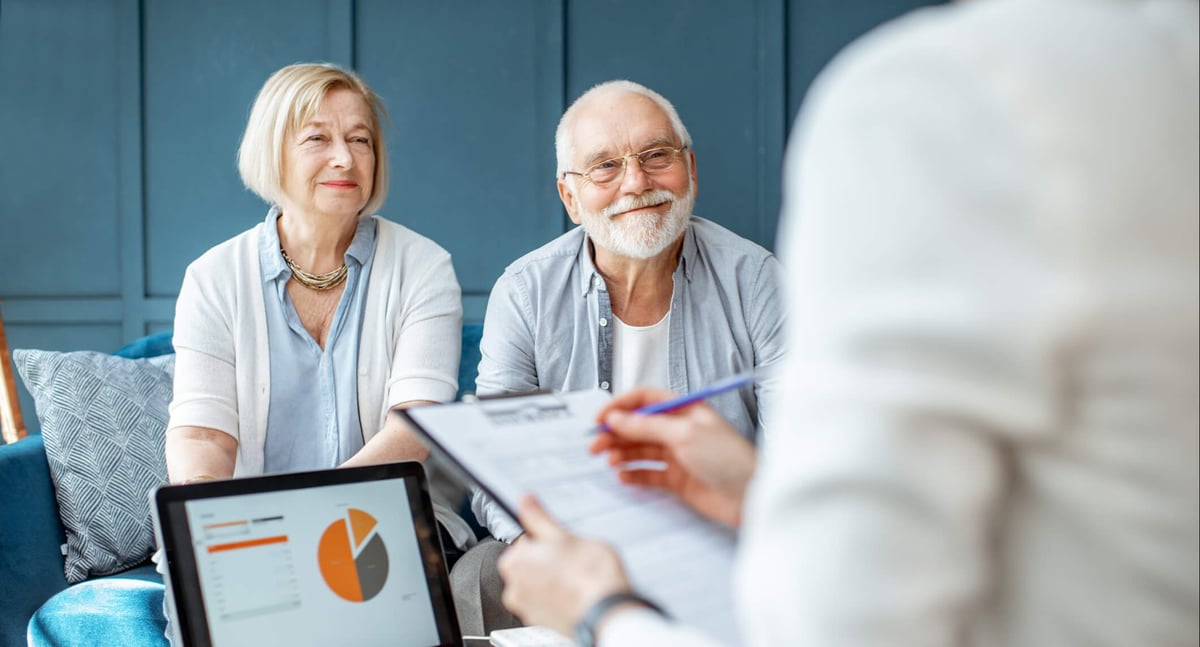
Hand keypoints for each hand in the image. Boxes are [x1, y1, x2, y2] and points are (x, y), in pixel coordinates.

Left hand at [497, 495, 630, 637]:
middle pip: (530, 564)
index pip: (525, 540)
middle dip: (549, 560)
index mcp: (514, 562)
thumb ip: (539, 518)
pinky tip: (578, 592)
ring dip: (554, 579)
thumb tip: (526, 501)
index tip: (561, 542)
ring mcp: (528, 610)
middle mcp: (514, 589)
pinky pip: (548, 603)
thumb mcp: (565, 535)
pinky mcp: (543, 624)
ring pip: (540, 584)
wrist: (608, 613)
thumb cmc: (590, 576)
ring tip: (578, 576)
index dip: (547, 539)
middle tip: (572, 558)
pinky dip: (559, 597)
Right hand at [590, 387, 756, 527]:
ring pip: (640, 450)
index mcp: (684, 409)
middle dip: (615, 433)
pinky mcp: (678, 479)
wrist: (751, 496)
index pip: (644, 400)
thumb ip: (647, 425)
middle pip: (638, 426)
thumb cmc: (730, 459)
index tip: (601, 419)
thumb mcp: (685, 434)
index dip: (620, 407)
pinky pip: (648, 473)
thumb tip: (617, 418)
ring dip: (621, 453)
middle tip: (596, 445)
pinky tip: (623, 476)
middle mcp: (679, 429)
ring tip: (608, 460)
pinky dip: (633, 474)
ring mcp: (678, 454)